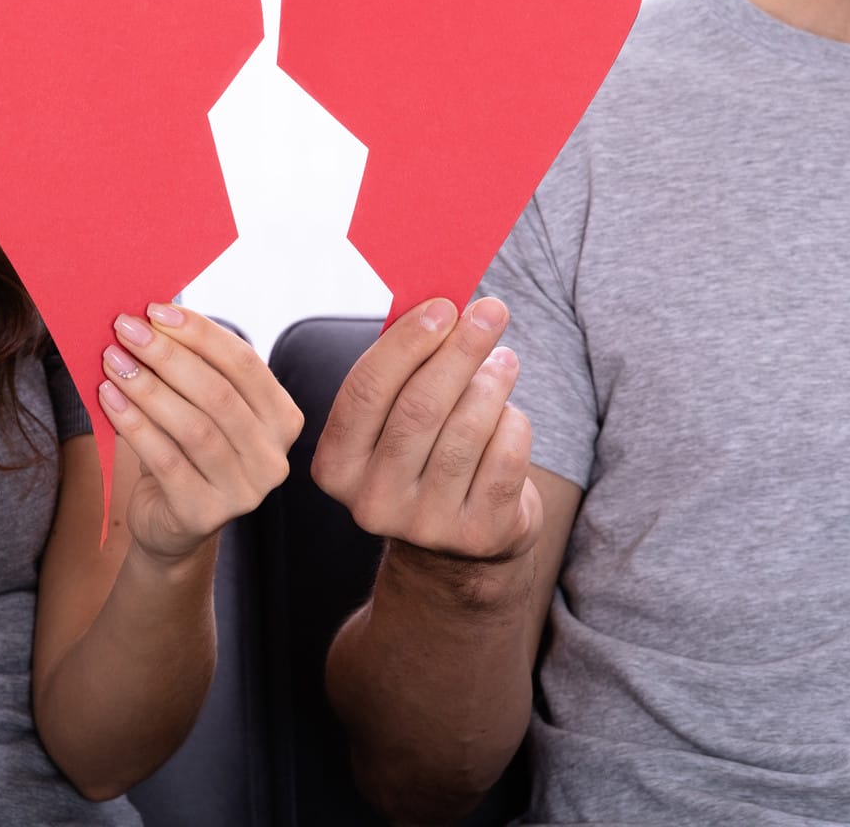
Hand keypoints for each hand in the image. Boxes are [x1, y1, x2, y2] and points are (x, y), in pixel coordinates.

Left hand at [97, 305, 305, 566]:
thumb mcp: (198, 406)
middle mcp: (272, 457)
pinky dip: (133, 423)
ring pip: (193, 426)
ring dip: (147, 386)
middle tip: (125, 329)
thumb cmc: (185, 450)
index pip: (245, 363)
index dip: (200, 333)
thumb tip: (152, 314)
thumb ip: (191, 367)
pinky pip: (165, 459)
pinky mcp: (204, 514)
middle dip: (167, 355)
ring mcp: (244, 491)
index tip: (155, 310)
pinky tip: (108, 398)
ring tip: (112, 360)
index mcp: (282, 419)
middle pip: (218, 393)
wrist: (171, 524)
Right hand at [309, 296, 541, 562]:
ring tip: (503, 362)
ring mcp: (426, 525)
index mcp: (336, 466)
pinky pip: (506, 456)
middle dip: (461, 350)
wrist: (456, 545)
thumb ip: (402, 370)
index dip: (406, 343)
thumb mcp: (392, 421)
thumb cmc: (422, 455)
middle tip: (491, 311)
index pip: (365, 391)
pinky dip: (513, 421)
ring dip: (492, 382)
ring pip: (468, 429)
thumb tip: (440, 305)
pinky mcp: (479, 534)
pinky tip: (508, 412)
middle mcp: (372, 501)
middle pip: (420, 407)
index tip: (443, 306)